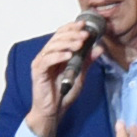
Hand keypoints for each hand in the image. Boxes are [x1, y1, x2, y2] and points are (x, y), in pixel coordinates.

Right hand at [27, 14, 97, 130]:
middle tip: (85, 34)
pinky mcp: (38, 71)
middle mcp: (47, 55)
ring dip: (67, 43)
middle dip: (73, 34)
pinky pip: (47, 60)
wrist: (53, 112)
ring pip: (53, 46)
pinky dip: (58, 56)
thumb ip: (87, 61)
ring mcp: (41, 62)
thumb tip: (99, 48)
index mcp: (56, 54)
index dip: (72, 28)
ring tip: (80, 44)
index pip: (62, 35)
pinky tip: (68, 55)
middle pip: (58, 38)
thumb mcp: (80, 75)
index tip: (84, 25)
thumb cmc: (63, 94)